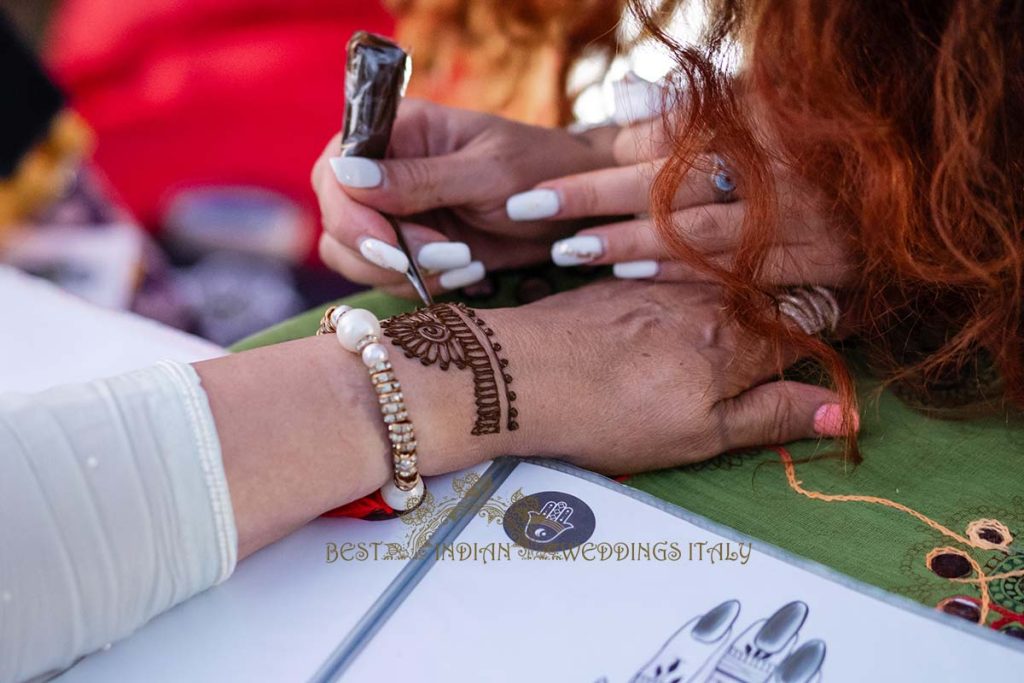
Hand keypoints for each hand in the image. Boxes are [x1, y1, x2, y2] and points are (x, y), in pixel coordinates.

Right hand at [312, 99, 618, 296]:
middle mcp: (385, 170)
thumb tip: (347, 173)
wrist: (579, 209)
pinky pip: (387, 278)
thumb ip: (419, 178)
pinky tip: (470, 273)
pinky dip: (422, 286)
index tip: (390, 242)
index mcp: (398, 130)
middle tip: (444, 257)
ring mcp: (395, 212)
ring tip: (466, 262)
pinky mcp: (411, 248)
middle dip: (380, 251)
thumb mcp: (488, 172)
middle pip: (336, 220)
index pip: (335, 170)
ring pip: (352, 256)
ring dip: (403, 273)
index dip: (349, 213)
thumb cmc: (543, 172)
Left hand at [397, 280, 856, 475]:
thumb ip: (771, 417)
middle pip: (765, 298)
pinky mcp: (621, 279)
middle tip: (759, 353)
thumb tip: (844, 415)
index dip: (818, 336)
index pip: (808, 325)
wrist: (520, 373)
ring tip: (702, 348)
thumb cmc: (611, 414)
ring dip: (726, 307)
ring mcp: (662, 281)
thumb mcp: (700, 435)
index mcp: (741, 339)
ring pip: (718, 286)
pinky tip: (652, 332)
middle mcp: (710, 297)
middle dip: (774, 318)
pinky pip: (670, 279)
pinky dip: (676, 300)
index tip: (814, 350)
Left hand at [508, 119, 852, 285]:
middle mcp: (777, 165)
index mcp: (759, 120)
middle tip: (531, 208)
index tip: (545, 184)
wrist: (908, 186)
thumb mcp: (761, 107)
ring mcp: (800, 215)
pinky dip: (682, 270)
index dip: (604, 163)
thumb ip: (692, 112)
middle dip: (594, 196)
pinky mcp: (819, 262)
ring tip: (568, 248)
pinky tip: (629, 272)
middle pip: (666, 182)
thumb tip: (623, 102)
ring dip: (626, 239)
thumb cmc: (815, 143)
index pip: (664, 140)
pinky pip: (740, 269)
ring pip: (696, 229)